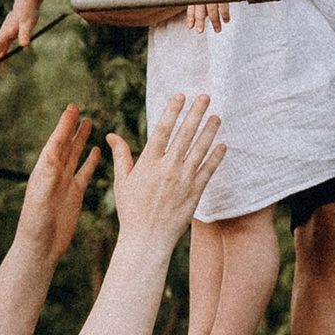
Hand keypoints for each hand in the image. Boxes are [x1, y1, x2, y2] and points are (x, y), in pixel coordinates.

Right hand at [0, 7, 32, 72]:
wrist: (25, 5)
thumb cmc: (28, 13)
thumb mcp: (28, 23)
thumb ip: (25, 34)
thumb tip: (24, 45)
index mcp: (7, 31)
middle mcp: (4, 33)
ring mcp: (6, 34)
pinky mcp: (10, 35)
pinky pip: (4, 46)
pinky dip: (1, 53)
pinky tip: (1, 58)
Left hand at [16, 102, 101, 261]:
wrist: (41, 247)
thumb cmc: (36, 224)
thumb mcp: (41, 199)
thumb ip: (48, 178)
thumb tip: (53, 156)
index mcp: (45, 172)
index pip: (56, 143)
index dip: (64, 125)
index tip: (72, 108)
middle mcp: (54, 174)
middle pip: (65, 145)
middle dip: (71, 127)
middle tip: (78, 109)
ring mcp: (65, 184)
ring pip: (74, 156)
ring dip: (80, 140)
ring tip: (88, 123)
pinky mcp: (74, 195)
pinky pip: (84, 173)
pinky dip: (90, 161)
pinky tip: (97, 152)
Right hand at [108, 92, 224, 254]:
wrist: (147, 239)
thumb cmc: (131, 211)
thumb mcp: (123, 181)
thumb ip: (121, 156)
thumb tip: (111, 135)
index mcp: (149, 163)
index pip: (162, 130)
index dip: (172, 111)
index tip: (181, 95)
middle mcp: (168, 168)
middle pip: (185, 134)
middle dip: (196, 113)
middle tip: (205, 96)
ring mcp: (183, 180)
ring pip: (200, 149)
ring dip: (209, 130)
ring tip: (217, 116)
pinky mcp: (195, 192)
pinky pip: (208, 170)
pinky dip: (216, 157)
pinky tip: (223, 145)